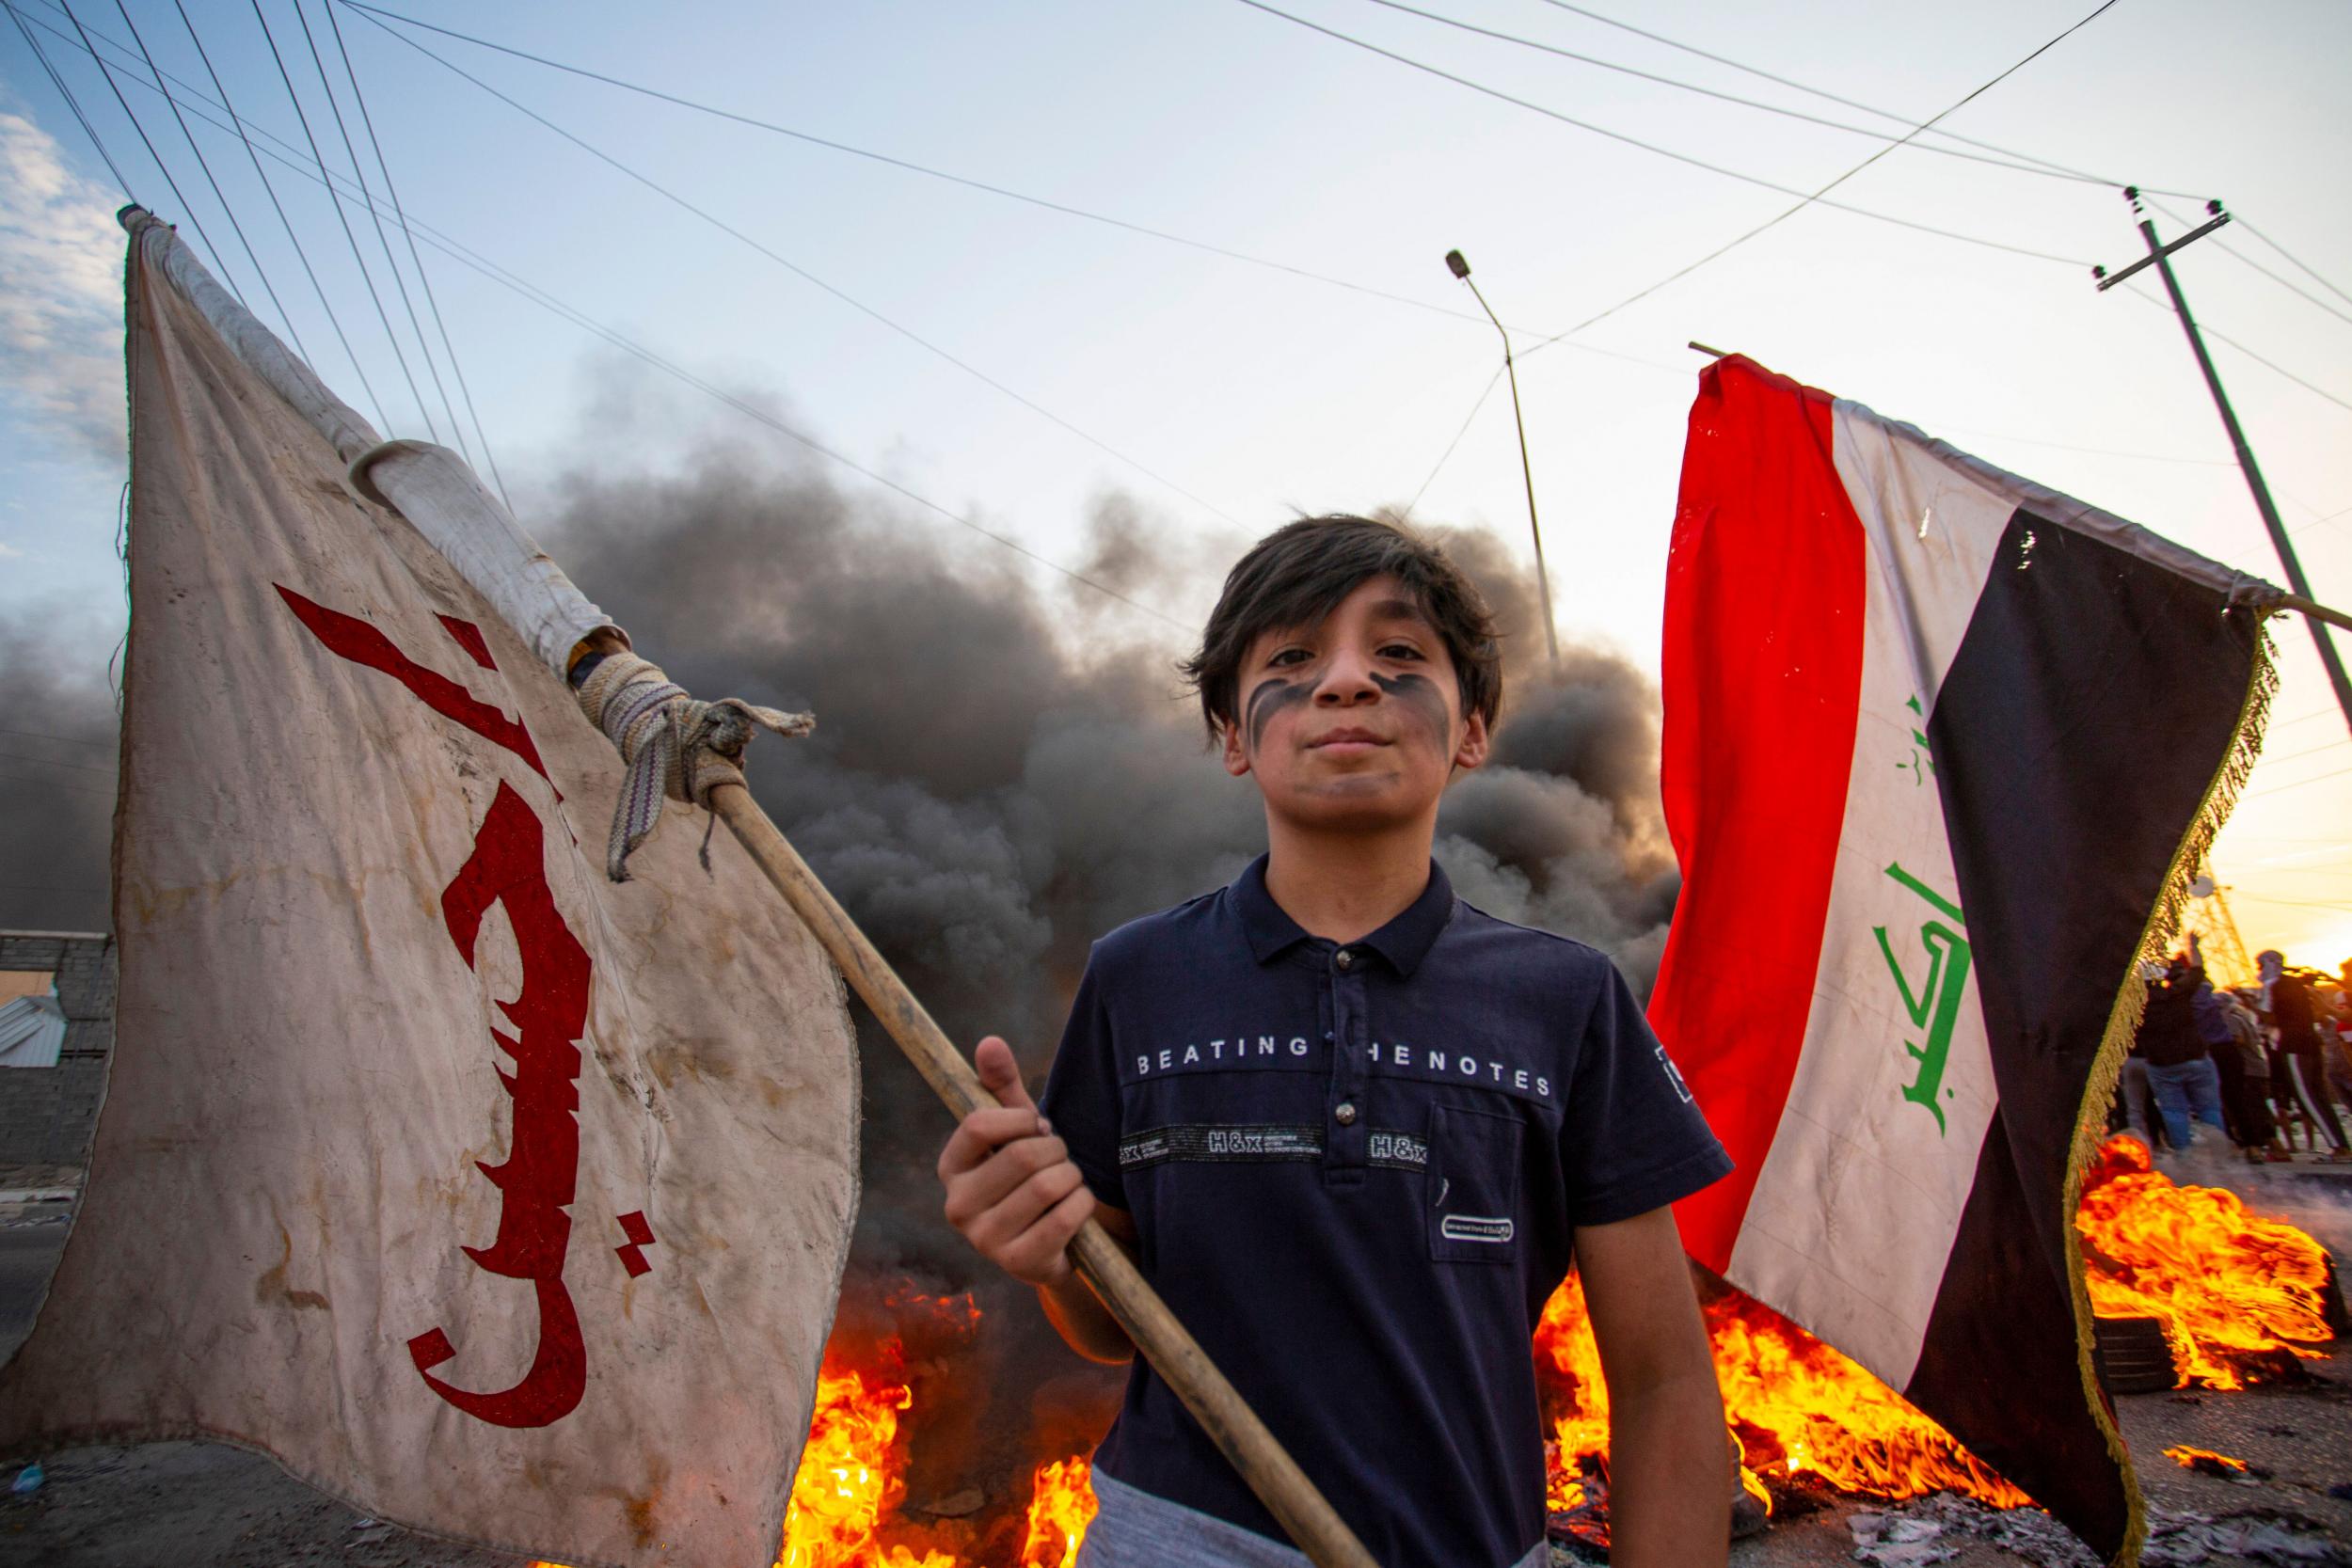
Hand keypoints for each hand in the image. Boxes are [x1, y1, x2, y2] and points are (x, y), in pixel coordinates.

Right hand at [938, 1037, 1095, 1286]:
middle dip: (1056, 1150)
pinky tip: (1076, 1207)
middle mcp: (957, 1207)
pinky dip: (1083, 1204)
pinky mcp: (1019, 1264)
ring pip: (1048, 1184)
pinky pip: (1066, 1216)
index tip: (1038, 1128)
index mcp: (950, 1168)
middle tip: (1060, 1159)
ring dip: (1072, 1177)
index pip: (978, 1125)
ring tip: (1067, 1182)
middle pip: (1022, 1155)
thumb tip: (989, 1042)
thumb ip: (1001, 1085)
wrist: (1057, 1242)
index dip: (1021, 1120)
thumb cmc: (1031, 1175)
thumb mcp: (1017, 1130)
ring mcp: (985, 1241)